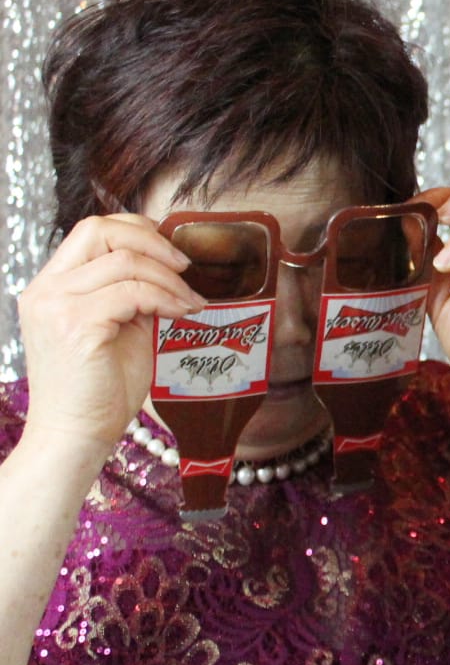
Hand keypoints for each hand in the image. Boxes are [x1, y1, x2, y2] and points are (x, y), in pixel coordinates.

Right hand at [15, 214, 203, 459]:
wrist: (77, 434)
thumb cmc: (100, 387)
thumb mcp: (117, 327)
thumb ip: (130, 293)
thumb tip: (168, 266)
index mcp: (50, 286)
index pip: (90, 231)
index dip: (136, 231)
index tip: (171, 253)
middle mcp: (45, 290)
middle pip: (99, 230)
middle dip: (152, 242)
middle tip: (186, 267)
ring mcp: (56, 305)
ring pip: (124, 262)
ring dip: (169, 278)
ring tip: (190, 301)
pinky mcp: (76, 325)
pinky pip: (133, 292)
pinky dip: (166, 298)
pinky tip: (182, 313)